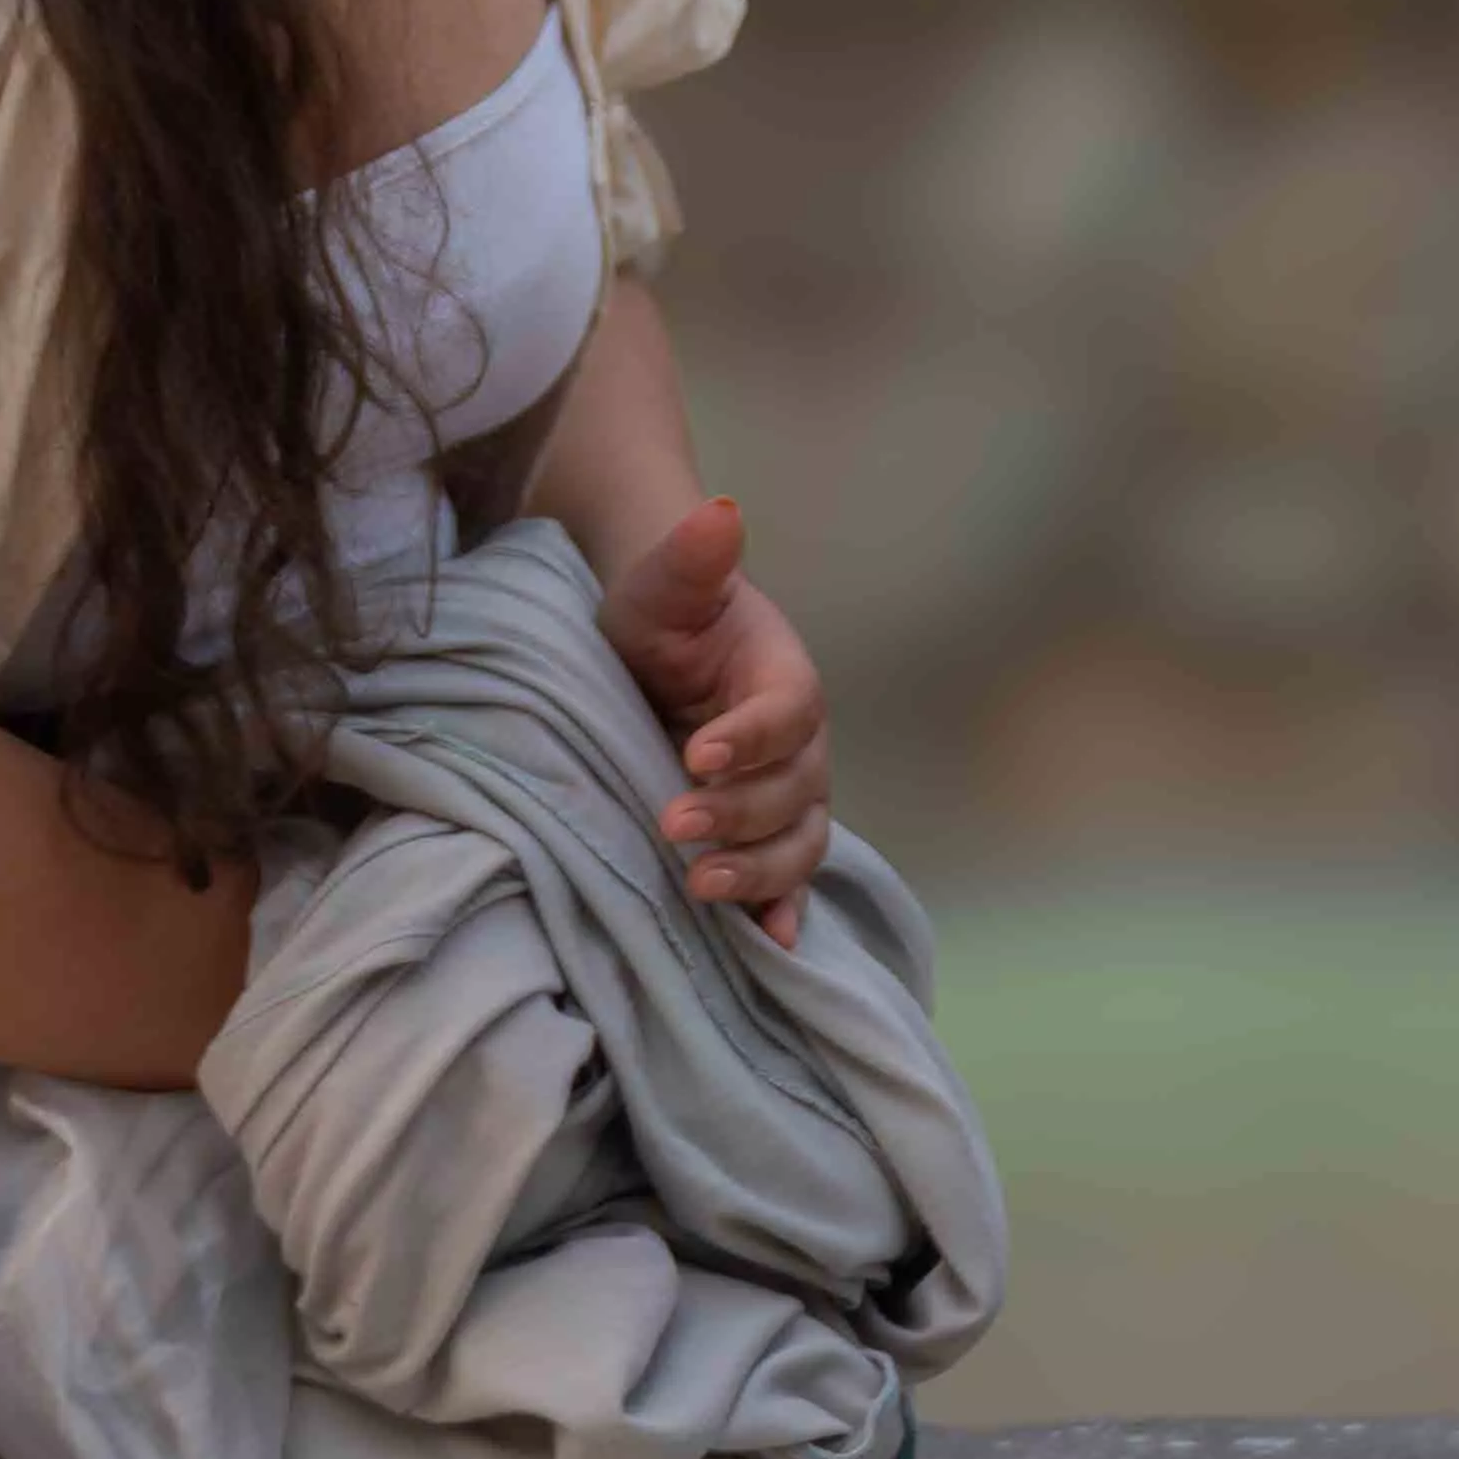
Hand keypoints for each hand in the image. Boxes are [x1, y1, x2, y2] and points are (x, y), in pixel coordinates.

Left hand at [594, 492, 826, 947]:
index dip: (752, 739)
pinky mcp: (762, 838)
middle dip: (739, 813)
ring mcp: (787, 797)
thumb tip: (719, 514)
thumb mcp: (663, 584)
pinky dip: (783, 912)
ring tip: (700, 885)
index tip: (696, 755)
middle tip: (673, 824)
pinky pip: (789, 882)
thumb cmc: (661, 616)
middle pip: (796, 790)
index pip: (789, 714)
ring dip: (758, 871)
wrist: (657, 656)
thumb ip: (692, 556)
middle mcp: (801, 746)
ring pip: (798, 844)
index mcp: (785, 679)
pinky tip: (769, 944)